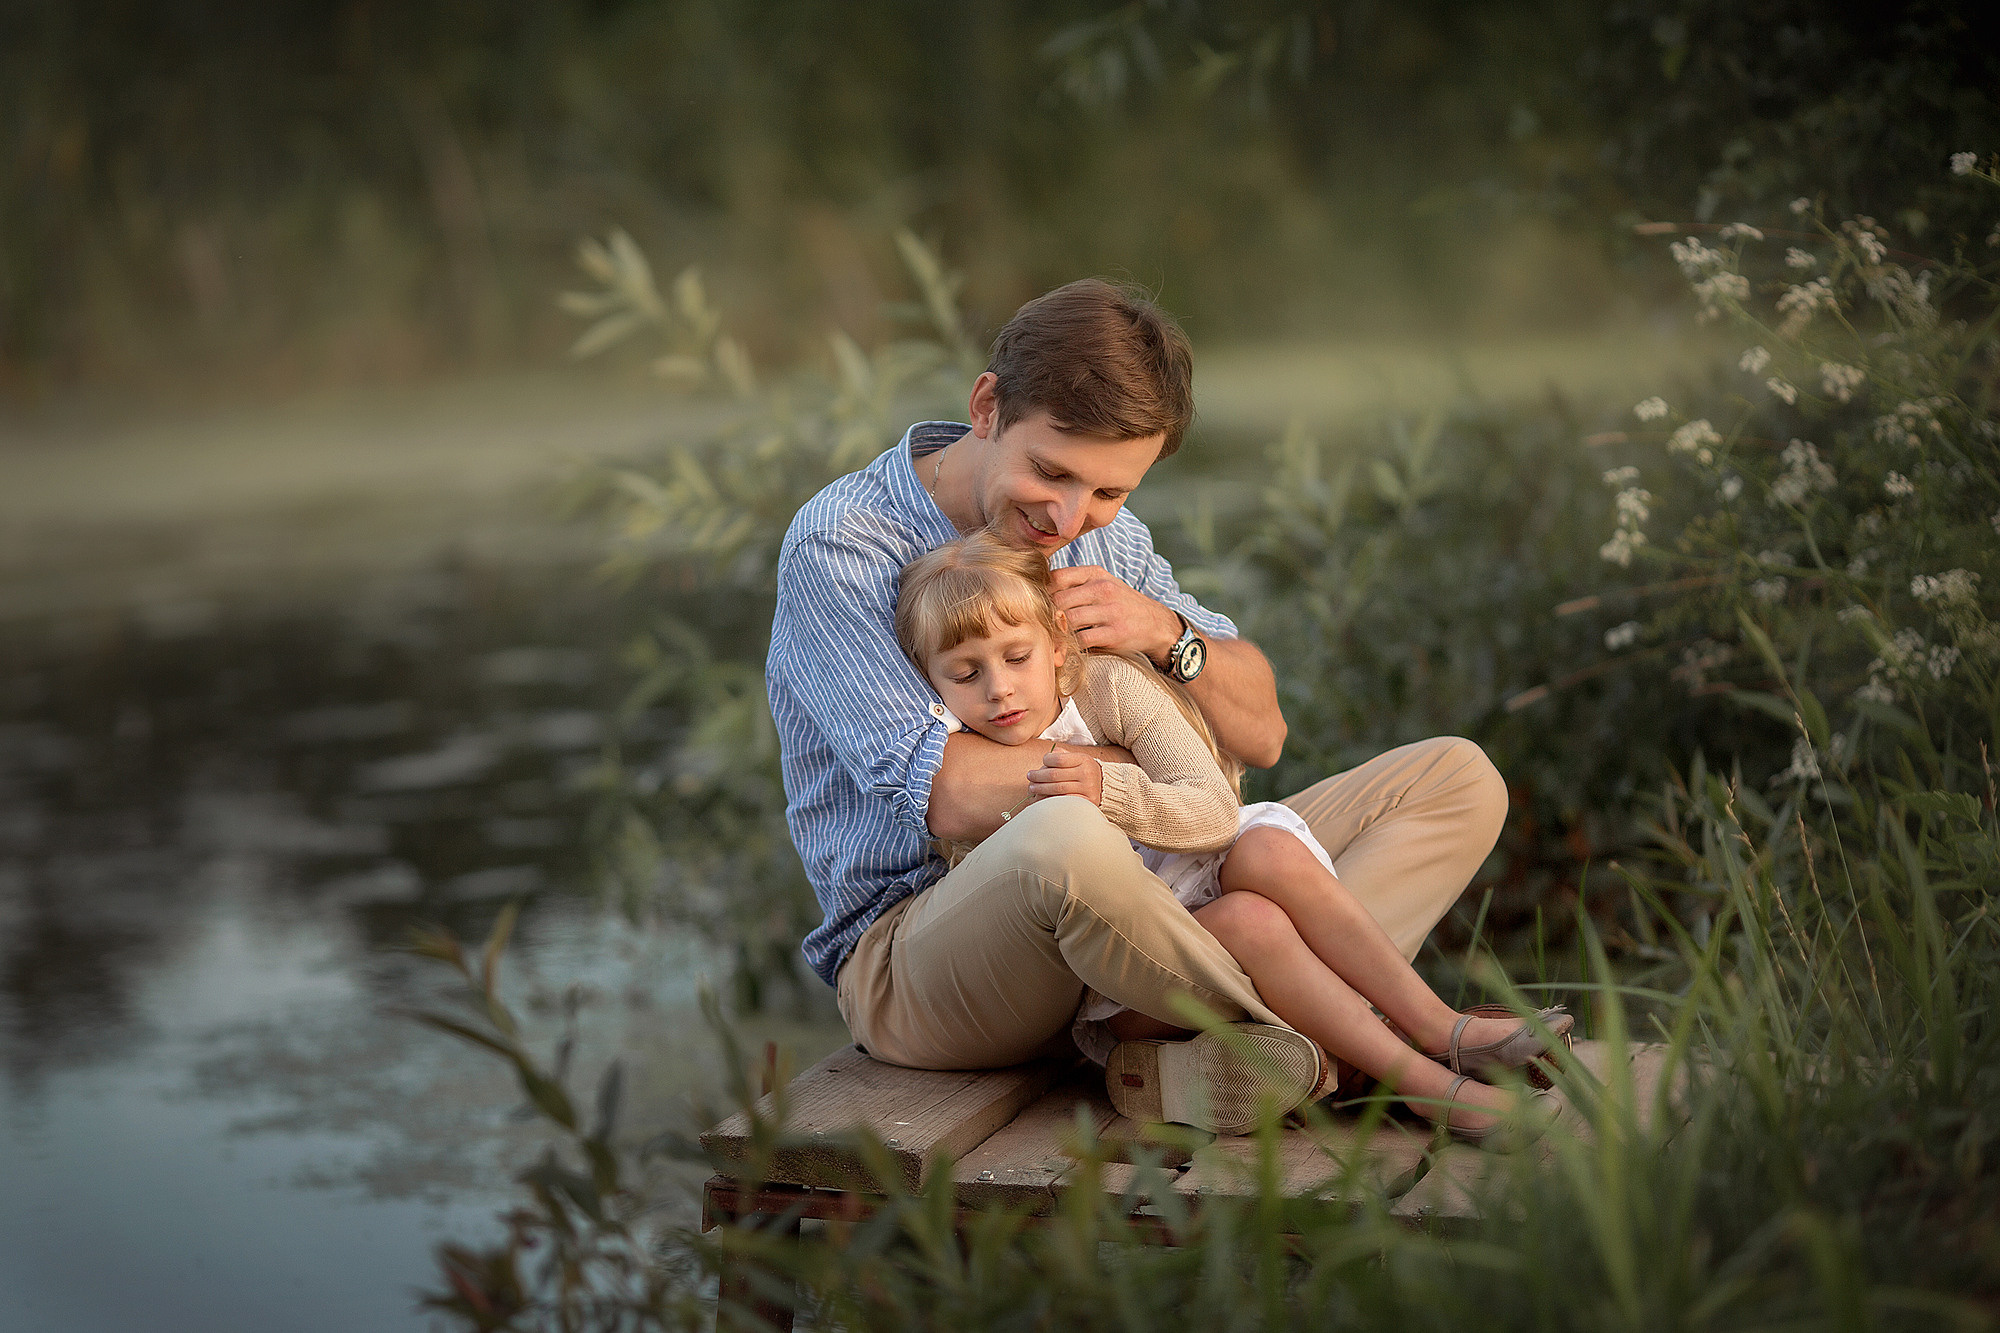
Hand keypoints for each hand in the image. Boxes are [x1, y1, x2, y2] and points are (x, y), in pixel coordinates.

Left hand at [1027, 746, 1102, 804]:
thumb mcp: (1077, 759)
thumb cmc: (1083, 771)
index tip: (1042, 762)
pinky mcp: (1087, 802)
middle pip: (1055, 775)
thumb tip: (1047, 757)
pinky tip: (1043, 798)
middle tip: (1029, 776)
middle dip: (1038, 776)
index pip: (1059, 759)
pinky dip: (1051, 799)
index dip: (1046, 760)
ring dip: (1041, 788)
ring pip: (1058, 789)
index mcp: (1084, 760)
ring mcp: (1088, 789)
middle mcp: (1087, 773)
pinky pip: (1064, 801)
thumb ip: (1062, 755)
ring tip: (1032, 787)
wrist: (1103, 786)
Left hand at [1049, 564, 1181, 660]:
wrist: (1157, 624)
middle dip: (1046, 616)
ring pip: (1067, 620)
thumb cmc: (1123, 605)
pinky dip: (1069, 646)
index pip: (1056, 577)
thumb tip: (1038, 589)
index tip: (1036, 606)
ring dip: (1056, 632)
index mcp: (1095, 574)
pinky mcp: (1114, 633)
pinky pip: (1081, 640)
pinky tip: (1066, 649)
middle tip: (1039, 628)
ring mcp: (1109, 611)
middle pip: (1058, 600)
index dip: (1041, 593)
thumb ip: (1075, 584)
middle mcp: (1103, 589)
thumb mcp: (1103, 584)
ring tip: (1050, 640)